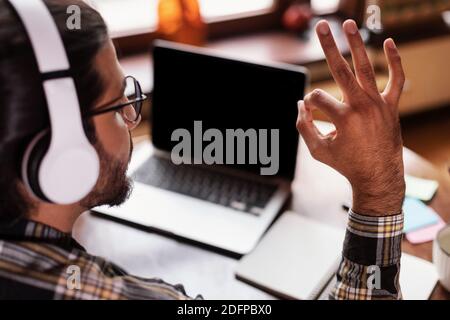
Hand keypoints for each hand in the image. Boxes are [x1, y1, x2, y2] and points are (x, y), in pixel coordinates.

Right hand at [296, 20, 405, 215]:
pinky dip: (395, 61)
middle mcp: (361, 106)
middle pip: (340, 69)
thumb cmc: (345, 164)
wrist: (377, 176)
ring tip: (348, 24)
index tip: (310, 116)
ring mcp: (378, 104)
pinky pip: (397, 79)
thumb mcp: (317, 150)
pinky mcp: (391, 106)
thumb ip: (303, 126)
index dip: (307, 106)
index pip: (316, 98)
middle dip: (328, 47)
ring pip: (366, 67)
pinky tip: (389, 42)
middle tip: (321, 26)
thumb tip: (299, 105)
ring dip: (356, 44)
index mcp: (343, 118)